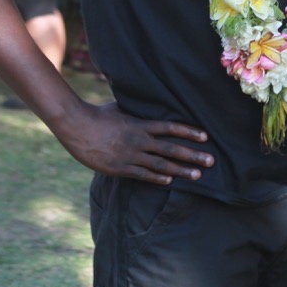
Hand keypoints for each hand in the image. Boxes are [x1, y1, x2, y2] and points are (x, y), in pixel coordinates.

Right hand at [53, 101, 213, 184]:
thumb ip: (138, 111)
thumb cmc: (98, 115)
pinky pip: (142, 174)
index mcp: (141, 124)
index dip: (190, 132)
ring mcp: (130, 155)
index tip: (206, 137)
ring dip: (180, 171)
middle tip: (211, 161)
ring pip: (161, 164)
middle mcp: (139, 140)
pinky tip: (169, 181)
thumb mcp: (122, 109)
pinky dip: (157, 178)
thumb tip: (151, 105)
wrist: (76, 126)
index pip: (171, 128)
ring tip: (197, 176)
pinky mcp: (119, 167)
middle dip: (193, 155)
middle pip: (172, 149)